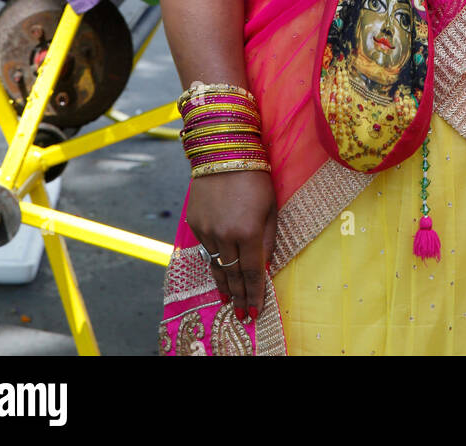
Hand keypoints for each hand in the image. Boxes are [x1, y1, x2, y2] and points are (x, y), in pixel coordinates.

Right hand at [185, 170, 277, 321]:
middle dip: (238, 297)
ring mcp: (206, 231)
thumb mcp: (271, 207)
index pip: (252, 273)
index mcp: (248, 232)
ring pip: (216, 265)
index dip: (254, 295)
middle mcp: (224, 236)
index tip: (254, 312)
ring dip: (223, 283)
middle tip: (240, 315)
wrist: (223, 151)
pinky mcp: (194, 224)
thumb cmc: (255, 176)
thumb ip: (268, 239)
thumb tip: (265, 265)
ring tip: (228, 299)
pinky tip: (218, 270)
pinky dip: (213, 260)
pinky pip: (205, 248)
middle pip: (232, 275)